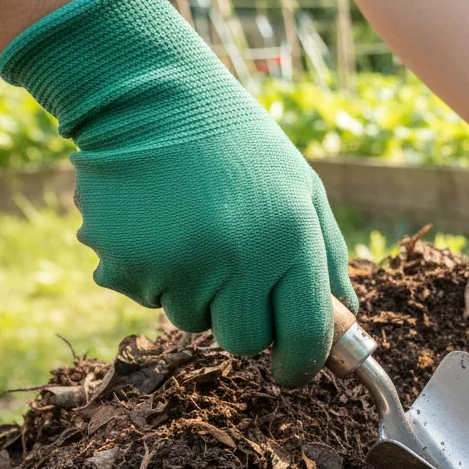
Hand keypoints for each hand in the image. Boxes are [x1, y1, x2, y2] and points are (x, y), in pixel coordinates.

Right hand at [0, 0, 353, 386]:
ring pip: (192, 321)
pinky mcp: (125, 265)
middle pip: (245, 341)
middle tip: (236, 273)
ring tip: (195, 229)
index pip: (306, 336)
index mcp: (290, 240)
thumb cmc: (241, 149)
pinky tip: (160, 225)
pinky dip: (155, 273)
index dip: (301, 364)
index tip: (293, 369)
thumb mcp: (303, 195)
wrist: (151, 99)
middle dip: (244, 322)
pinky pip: (148, 298)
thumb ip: (327, 264)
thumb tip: (344, 330)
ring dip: (197, 291)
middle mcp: (237, 259)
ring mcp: (178, 264)